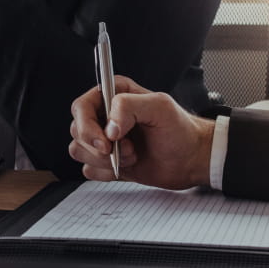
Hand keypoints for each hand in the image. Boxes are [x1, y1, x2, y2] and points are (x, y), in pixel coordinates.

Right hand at [69, 76, 214, 189]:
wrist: (191, 159)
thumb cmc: (180, 129)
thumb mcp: (160, 107)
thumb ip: (129, 106)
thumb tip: (108, 127)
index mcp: (114, 95)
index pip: (81, 107)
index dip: (88, 126)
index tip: (107, 140)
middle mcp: (105, 116)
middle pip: (77, 131)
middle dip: (99, 147)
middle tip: (127, 150)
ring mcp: (105, 140)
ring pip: (79, 151)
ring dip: (104, 160)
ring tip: (132, 156)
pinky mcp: (107, 162)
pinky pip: (89, 170)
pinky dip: (106, 173)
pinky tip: (127, 168)